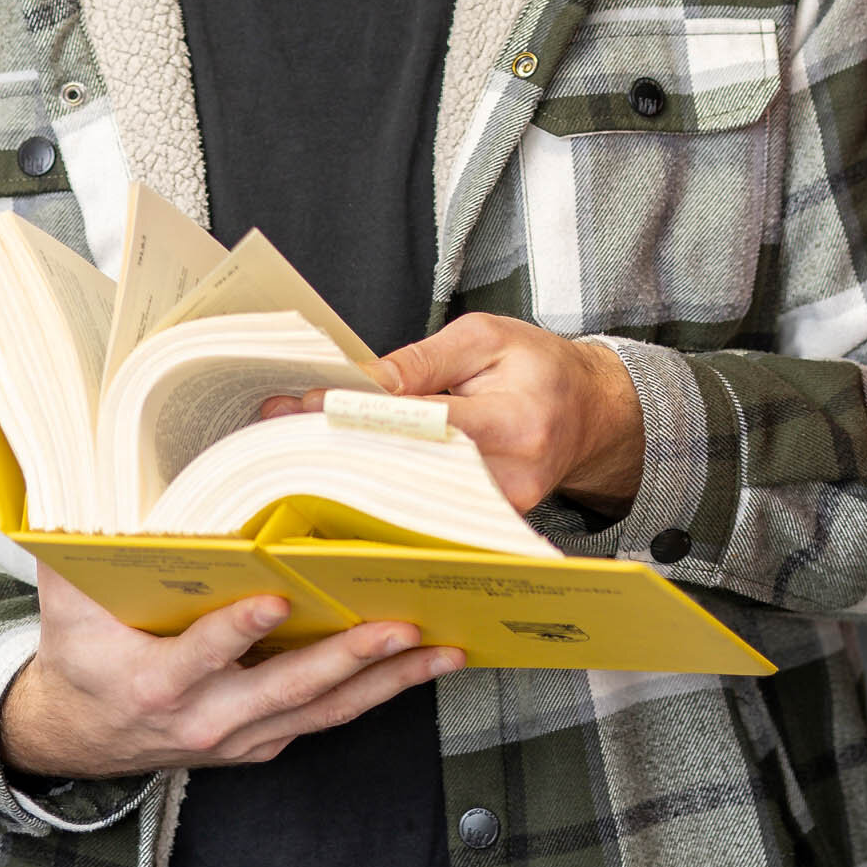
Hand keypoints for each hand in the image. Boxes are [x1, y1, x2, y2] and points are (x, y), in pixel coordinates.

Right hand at [0, 564, 463, 781]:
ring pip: (322, 711)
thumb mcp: (66, 602)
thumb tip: (95, 472)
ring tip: (437, 649)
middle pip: (287, 690)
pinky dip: (374, 692)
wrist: (78, 735)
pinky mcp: (263, 742)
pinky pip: (325, 717)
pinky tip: (414, 665)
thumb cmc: (80, 656)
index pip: (202, 655)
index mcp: (158, 682)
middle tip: (397, 626)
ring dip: (384, 681)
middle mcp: (206, 718)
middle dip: (347, 657)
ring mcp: (240, 736)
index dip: (237, 631)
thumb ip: (80, 544)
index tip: (273, 601)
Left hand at [265, 314, 643, 515]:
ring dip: (346, 473)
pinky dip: (375, 492)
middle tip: (273, 432)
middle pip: (408, 469)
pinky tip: (331, 476)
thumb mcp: (486, 338)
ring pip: (409, 497)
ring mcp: (500, 512)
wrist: (594, 414)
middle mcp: (512, 477)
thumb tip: (360, 382)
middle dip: (336, 448)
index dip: (359, 414)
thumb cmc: (540, 367)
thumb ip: (422, 362)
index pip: (424, 421)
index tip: (302, 406)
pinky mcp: (486, 528)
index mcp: (516, 419)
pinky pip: (423, 510)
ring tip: (288, 451)